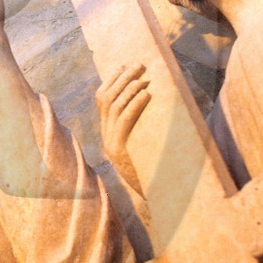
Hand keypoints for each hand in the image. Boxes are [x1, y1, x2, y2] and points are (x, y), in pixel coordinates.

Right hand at [96, 63, 149, 195]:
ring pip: (111, 108)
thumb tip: (157, 96)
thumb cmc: (161, 167)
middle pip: (105, 100)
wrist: (159, 197)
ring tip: (143, 78)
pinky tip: (145, 95)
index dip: (111, 81)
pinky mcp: (120, 152)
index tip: (124, 66)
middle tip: (138, 65)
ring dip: (127, 89)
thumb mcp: (149, 143)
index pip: (101, 100)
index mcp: (109, 134)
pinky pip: (123, 123)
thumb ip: (146, 125)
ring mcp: (111, 145)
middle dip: (120, 79)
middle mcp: (106, 138)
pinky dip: (133, 105)